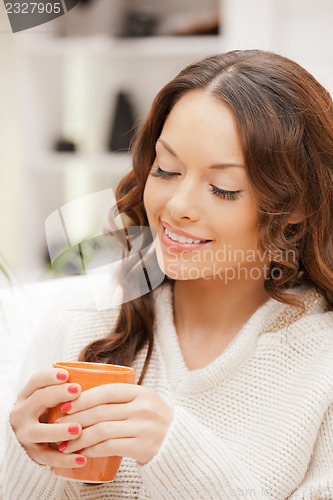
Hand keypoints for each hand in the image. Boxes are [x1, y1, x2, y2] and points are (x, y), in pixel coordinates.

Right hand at [9, 369, 86, 467]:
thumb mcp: (50, 398)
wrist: (32, 439)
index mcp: (27, 395)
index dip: (50, 377)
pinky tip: (83, 458)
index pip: (36, 381)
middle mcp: (22, 413)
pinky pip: (49, 458)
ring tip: (78, 429)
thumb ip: (66, 388)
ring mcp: (25, 435)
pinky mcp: (34, 455)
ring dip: (59, 430)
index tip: (66, 374)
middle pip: (38, 400)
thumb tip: (100, 373)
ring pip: (39, 432)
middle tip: (77, 390)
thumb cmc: (49, 411)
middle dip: (57, 394)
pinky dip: (66, 459)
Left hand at [57, 383, 173, 464]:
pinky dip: (92, 450)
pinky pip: (110, 447)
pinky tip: (82, 453)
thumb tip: (83, 395)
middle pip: (101, 411)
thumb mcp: (144, 402)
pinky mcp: (143, 446)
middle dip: (76, 420)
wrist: (178, 444)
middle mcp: (144, 407)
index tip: (66, 406)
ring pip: (102, 430)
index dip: (84, 398)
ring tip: (66, 445)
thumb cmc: (153, 422)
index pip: (107, 391)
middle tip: (60, 427)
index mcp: (142, 392)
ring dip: (79, 438)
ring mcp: (144, 427)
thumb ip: (122, 398)